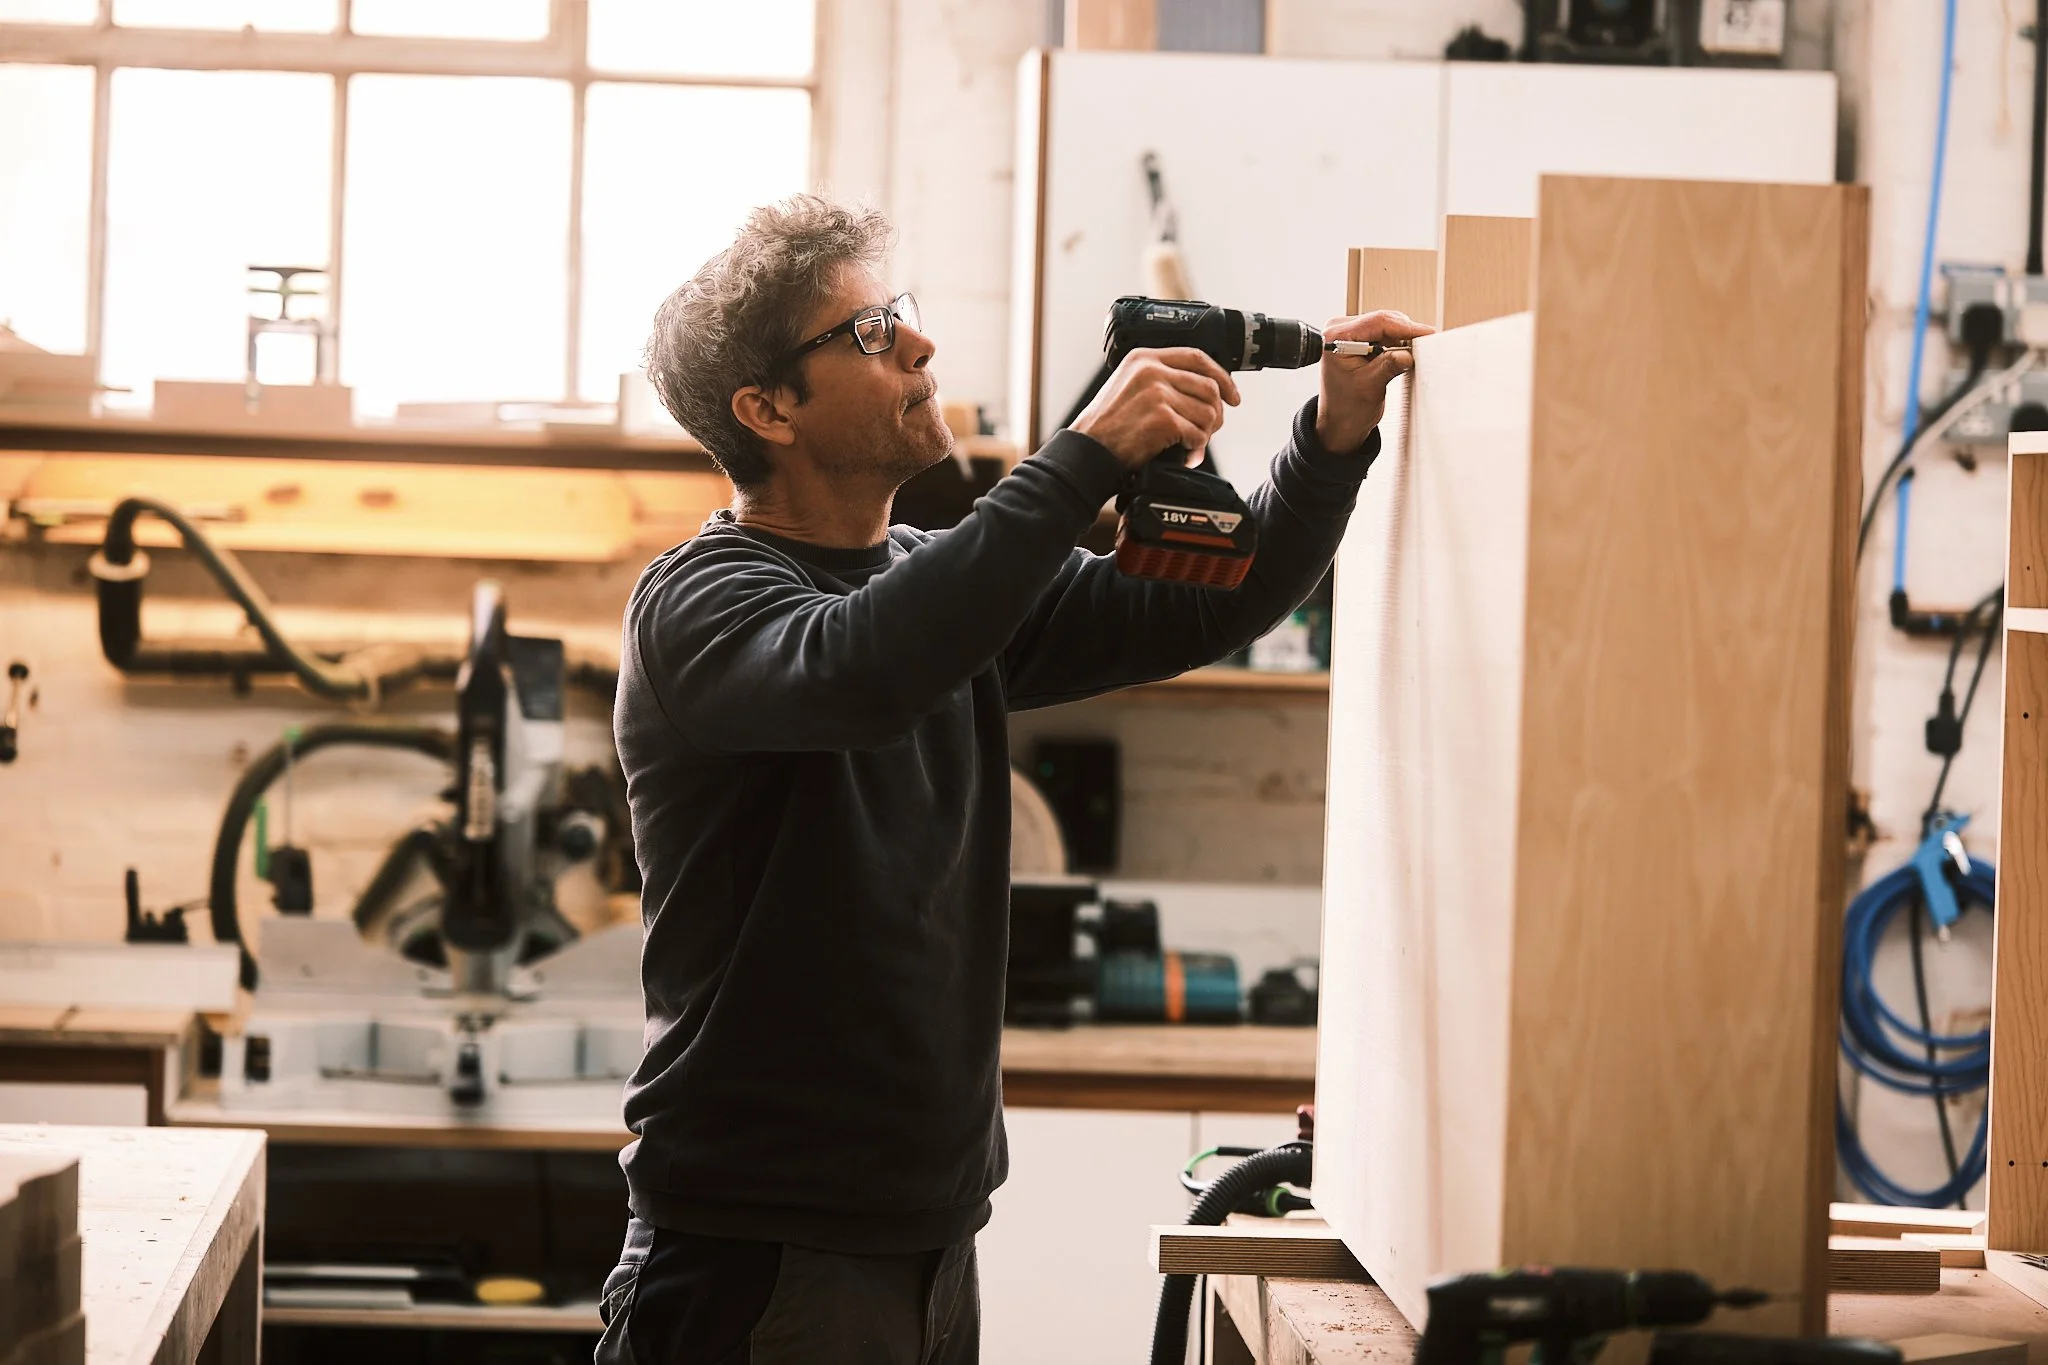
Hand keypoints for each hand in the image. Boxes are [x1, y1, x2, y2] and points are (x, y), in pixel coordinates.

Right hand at [1070, 347, 1241, 471]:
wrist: (1088, 450)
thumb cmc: (1108, 426)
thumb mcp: (1129, 385)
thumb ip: (1160, 379)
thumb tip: (1205, 391)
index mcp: (1145, 357)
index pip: (1197, 357)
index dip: (1221, 376)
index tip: (1232, 394)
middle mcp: (1151, 371)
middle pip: (1208, 386)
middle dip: (1216, 412)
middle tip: (1209, 429)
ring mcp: (1157, 393)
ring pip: (1207, 411)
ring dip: (1205, 433)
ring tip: (1192, 444)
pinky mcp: (1162, 418)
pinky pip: (1197, 433)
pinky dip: (1196, 447)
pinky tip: (1184, 453)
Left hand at [1315, 311, 1433, 453]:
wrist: (1341, 423)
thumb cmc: (1345, 408)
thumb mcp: (1369, 386)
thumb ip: (1389, 366)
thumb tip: (1409, 353)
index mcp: (1335, 338)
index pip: (1376, 322)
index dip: (1405, 327)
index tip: (1426, 333)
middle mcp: (1340, 331)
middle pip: (1382, 321)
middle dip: (1405, 333)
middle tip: (1424, 345)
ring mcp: (1349, 334)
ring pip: (1386, 327)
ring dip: (1402, 339)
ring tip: (1412, 354)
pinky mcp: (1359, 341)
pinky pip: (1384, 335)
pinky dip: (1397, 344)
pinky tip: (1404, 355)